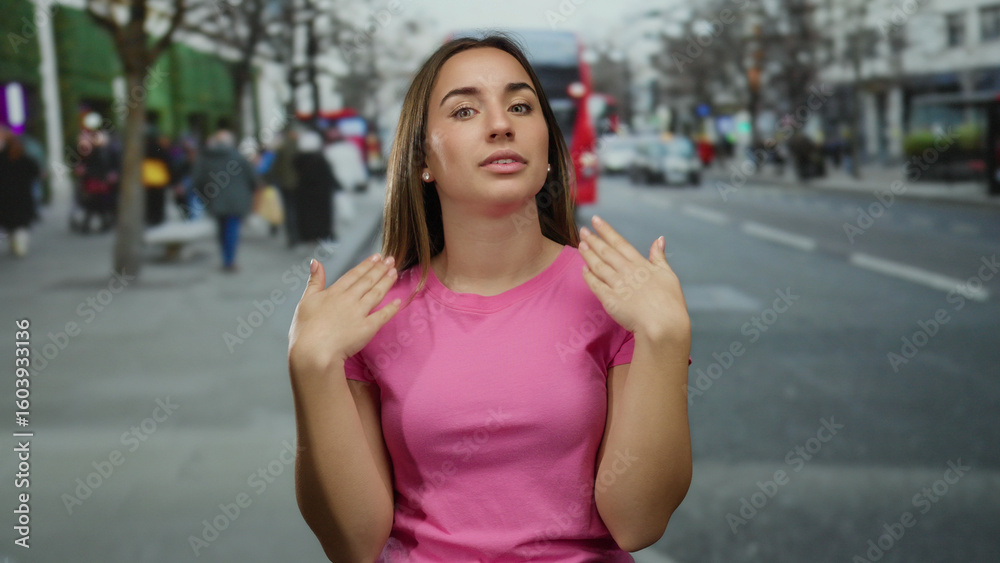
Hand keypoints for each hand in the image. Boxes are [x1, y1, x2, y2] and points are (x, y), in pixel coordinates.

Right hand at [288, 254, 401, 377]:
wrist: (313, 352)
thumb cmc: (305, 330)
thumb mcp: (305, 301)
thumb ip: (314, 281)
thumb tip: (315, 262)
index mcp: (334, 293)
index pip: (354, 275)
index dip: (366, 265)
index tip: (377, 257)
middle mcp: (349, 300)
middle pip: (368, 281)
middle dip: (380, 269)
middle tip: (391, 259)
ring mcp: (359, 313)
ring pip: (376, 294)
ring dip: (386, 282)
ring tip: (395, 272)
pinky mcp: (367, 329)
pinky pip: (382, 316)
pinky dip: (391, 308)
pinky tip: (398, 301)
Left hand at [578, 216, 689, 342]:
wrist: (663, 326)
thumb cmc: (670, 303)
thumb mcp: (669, 275)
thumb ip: (659, 257)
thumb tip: (659, 239)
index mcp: (641, 265)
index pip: (620, 243)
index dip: (606, 231)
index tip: (596, 220)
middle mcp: (627, 272)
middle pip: (606, 252)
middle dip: (593, 239)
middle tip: (582, 230)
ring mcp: (617, 286)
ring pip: (598, 266)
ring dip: (588, 255)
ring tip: (580, 244)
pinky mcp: (610, 301)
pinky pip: (595, 286)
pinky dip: (588, 276)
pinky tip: (583, 269)